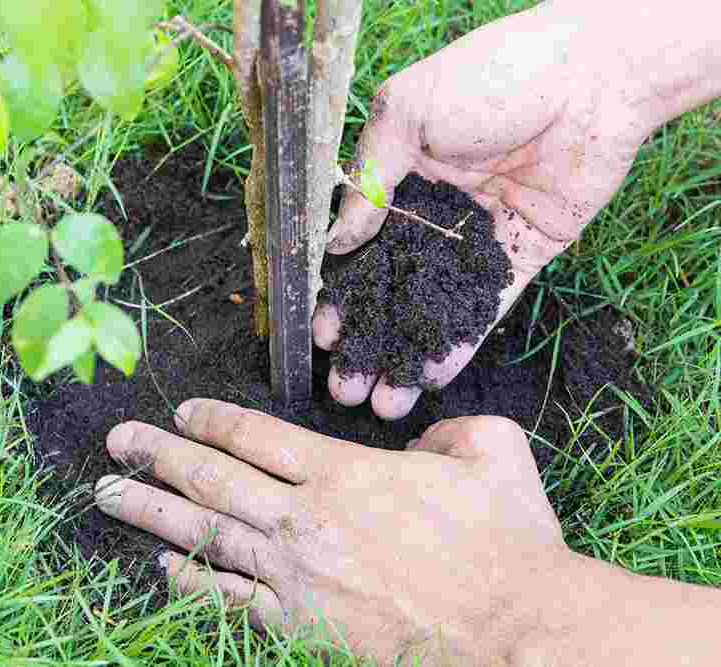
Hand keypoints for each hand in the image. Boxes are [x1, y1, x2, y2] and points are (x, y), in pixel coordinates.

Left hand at [95, 398, 571, 664]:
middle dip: (156, 454)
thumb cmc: (510, 542)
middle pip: (211, 478)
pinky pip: (230, 599)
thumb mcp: (494, 452)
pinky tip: (162, 567)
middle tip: (115, 440)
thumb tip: (423, 433)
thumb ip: (451, 427)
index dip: (210, 419)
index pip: (255, 435)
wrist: (517, 630)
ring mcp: (297, 575)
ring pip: (206, 534)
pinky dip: (192, 581)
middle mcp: (306, 518)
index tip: (182, 411)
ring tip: (108, 493)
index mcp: (344, 471)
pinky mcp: (302, 625)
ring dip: (151, 511)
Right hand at [314, 2, 653, 418]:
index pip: (354, 248)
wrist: (590, 79)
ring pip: (430, 308)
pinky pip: (483, 310)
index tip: (319, 335)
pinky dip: (458, 344)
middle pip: (387, 290)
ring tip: (379, 403)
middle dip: (364, 340)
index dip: (336, 294)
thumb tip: (337, 244)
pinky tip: (430, 380)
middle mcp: (430, 215)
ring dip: (404, 355)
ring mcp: (473, 240)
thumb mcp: (408, 111)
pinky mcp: (516, 258)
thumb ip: (371, 179)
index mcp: (395, 177)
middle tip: (342, 387)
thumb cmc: (489, 78)